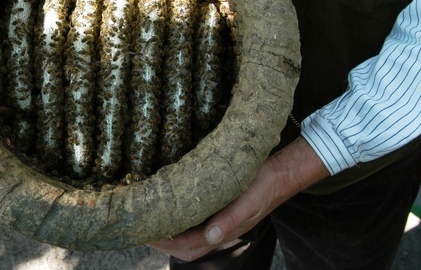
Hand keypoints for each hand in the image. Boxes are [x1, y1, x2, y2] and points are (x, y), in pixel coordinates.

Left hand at [149, 137, 329, 261]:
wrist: (279, 173)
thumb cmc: (263, 185)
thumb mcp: (248, 200)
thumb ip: (230, 219)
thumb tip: (211, 237)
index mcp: (224, 232)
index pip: (188, 246)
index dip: (165, 243)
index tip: (145, 234)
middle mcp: (219, 231)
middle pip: (185, 247)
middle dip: (162, 242)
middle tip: (140, 228)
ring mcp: (219, 222)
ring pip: (189, 237)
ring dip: (169, 232)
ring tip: (150, 220)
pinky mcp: (219, 209)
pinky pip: (195, 222)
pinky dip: (179, 220)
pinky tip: (170, 208)